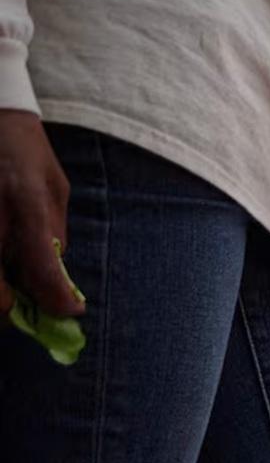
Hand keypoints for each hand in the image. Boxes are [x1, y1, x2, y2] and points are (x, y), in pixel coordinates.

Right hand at [0, 110, 79, 321]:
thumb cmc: (24, 151)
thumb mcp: (53, 187)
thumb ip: (53, 234)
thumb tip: (54, 280)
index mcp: (26, 204)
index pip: (41, 271)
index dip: (57, 301)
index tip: (69, 311)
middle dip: (10, 309)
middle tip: (22, 304)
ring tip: (7, 278)